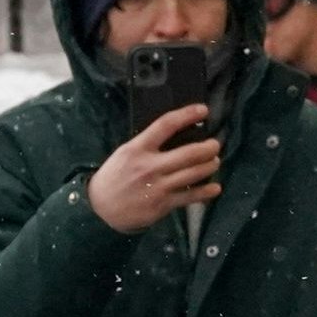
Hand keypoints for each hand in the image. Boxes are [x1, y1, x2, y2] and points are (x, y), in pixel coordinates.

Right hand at [87, 103, 222, 232]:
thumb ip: (148, 143)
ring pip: (193, 174)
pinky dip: (205, 192)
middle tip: (215, 144)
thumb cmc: (116, 175)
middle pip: (188, 153)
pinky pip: (190, 197)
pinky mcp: (163, 204)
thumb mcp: (126, 152)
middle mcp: (150, 166)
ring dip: (209, 166)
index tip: (203, 110)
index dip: (187, 115)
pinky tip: (215, 188)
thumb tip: (177, 133)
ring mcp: (158, 186)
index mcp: (138, 148)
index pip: (166, 125)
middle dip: (208, 147)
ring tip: (215, 161)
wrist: (101, 206)